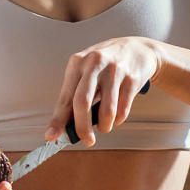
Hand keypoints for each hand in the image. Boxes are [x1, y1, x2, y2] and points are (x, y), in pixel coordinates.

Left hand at [45, 37, 160, 145]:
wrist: (137, 48)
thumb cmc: (105, 65)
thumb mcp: (86, 71)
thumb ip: (76, 95)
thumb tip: (66, 125)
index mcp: (77, 64)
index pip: (64, 97)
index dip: (57, 119)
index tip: (51, 136)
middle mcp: (93, 64)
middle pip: (81, 103)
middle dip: (82, 127)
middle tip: (87, 140)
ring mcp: (114, 70)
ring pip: (106, 110)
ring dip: (105, 126)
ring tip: (105, 127)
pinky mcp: (132, 78)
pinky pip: (123, 109)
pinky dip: (118, 119)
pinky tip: (117, 116)